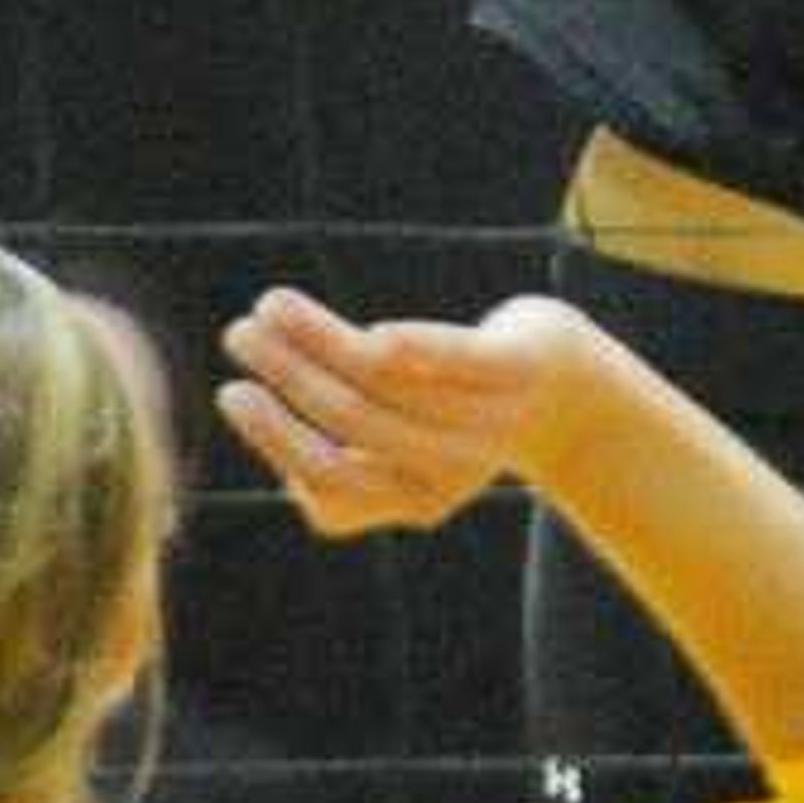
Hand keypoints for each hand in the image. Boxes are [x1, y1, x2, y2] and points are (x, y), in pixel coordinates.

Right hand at [217, 289, 614, 538]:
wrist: (570, 385)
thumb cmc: (458, 407)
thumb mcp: (398, 441)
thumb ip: (341, 448)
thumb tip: (256, 418)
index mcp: (416, 498)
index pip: (331, 485)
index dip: (277, 442)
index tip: (233, 392)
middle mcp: (452, 466)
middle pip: (353, 424)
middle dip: (287, 377)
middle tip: (238, 334)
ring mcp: (488, 415)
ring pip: (389, 382)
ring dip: (319, 340)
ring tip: (272, 304)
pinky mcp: (518, 366)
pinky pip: (458, 360)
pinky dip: (415, 351)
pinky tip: (373, 335)